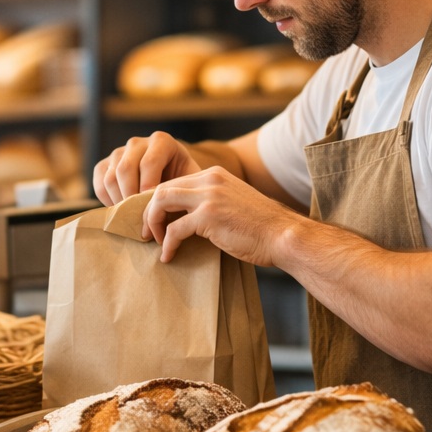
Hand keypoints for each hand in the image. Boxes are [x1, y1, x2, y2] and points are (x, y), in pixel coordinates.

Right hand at [93, 131, 202, 204]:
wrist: (169, 177)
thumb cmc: (182, 182)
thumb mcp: (191, 181)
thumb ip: (185, 189)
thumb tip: (176, 208)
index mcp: (161, 141)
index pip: (149, 162)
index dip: (149, 186)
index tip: (153, 206)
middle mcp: (137, 143)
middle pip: (126, 169)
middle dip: (132, 196)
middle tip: (140, 216)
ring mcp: (118, 152)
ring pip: (111, 177)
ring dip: (120, 201)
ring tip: (133, 215)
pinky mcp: (104, 164)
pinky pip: (99, 183)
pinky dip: (107, 200)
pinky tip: (122, 209)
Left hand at [143, 166, 299, 264]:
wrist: (284, 236)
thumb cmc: (260, 227)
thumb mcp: (232, 204)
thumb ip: (209, 202)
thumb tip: (182, 217)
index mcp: (214, 175)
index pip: (173, 182)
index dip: (158, 202)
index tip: (154, 221)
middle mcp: (210, 180)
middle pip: (161, 189)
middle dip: (149, 212)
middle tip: (148, 232)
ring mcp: (209, 196)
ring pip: (161, 202)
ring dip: (153, 223)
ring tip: (155, 241)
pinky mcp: (209, 216)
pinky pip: (174, 229)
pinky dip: (167, 243)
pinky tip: (168, 256)